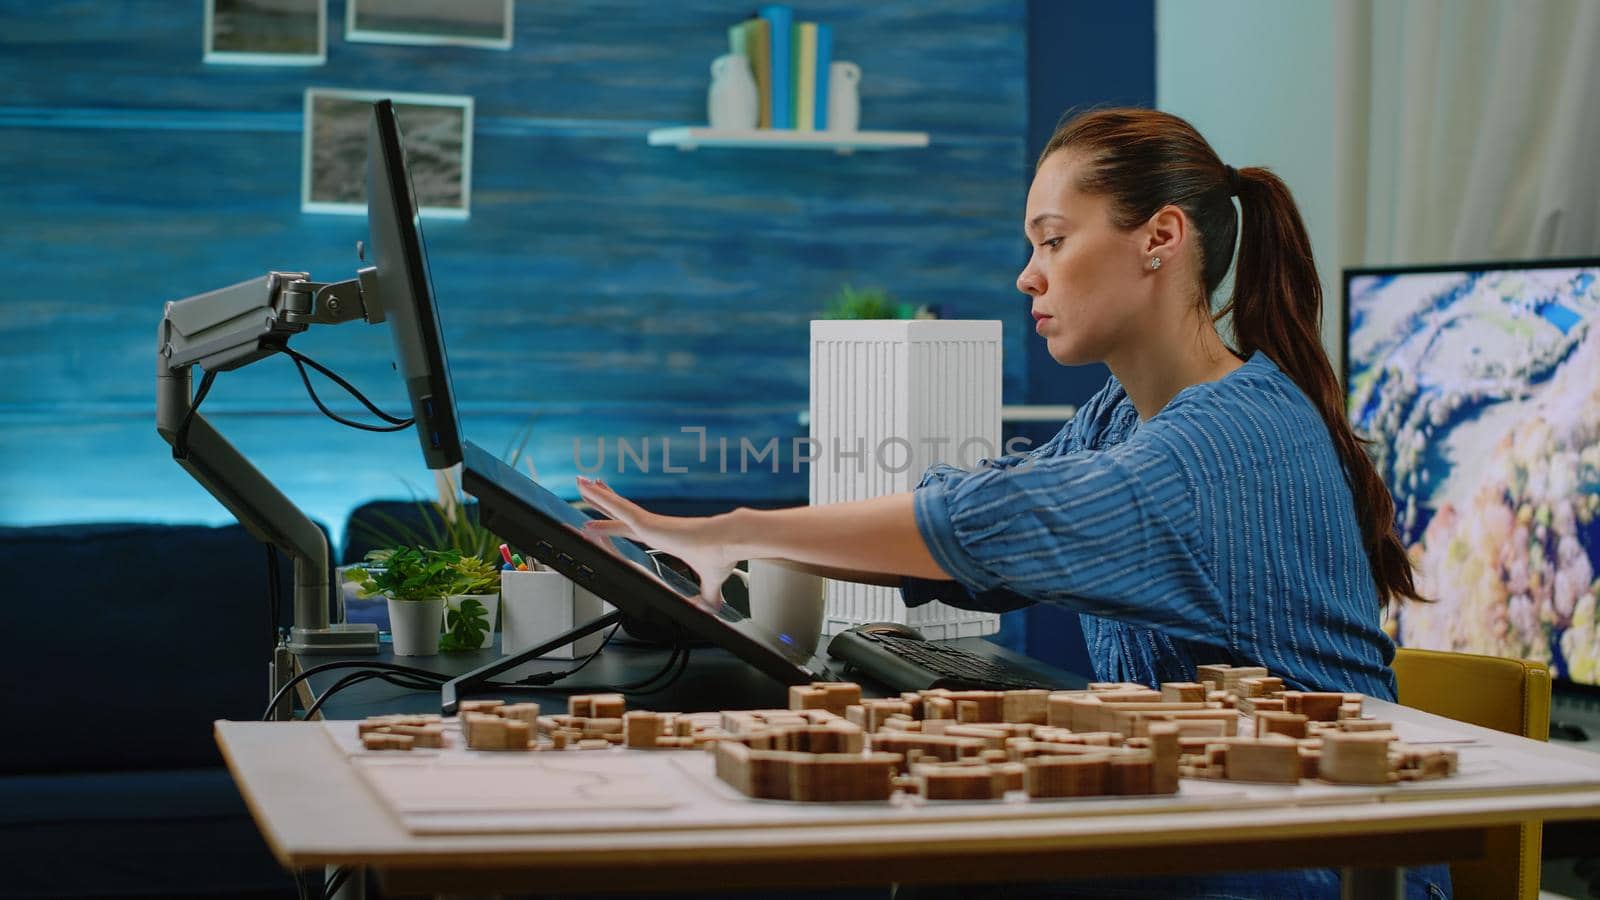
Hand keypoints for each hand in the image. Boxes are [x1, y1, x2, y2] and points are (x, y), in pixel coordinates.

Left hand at [575, 476, 737, 608]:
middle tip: (588, 488)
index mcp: (663, 537)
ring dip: (598, 495)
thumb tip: (713, 609)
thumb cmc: (723, 554)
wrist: (729, 543)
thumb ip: (707, 595)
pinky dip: (604, 502)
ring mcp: (650, 523)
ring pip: (617, 507)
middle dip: (604, 500)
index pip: (633, 528)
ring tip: (580, 482)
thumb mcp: (711, 581)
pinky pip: (620, 510)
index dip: (618, 523)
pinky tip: (590, 493)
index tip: (607, 515)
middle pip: (620, 512)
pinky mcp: (648, 523)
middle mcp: (654, 526)